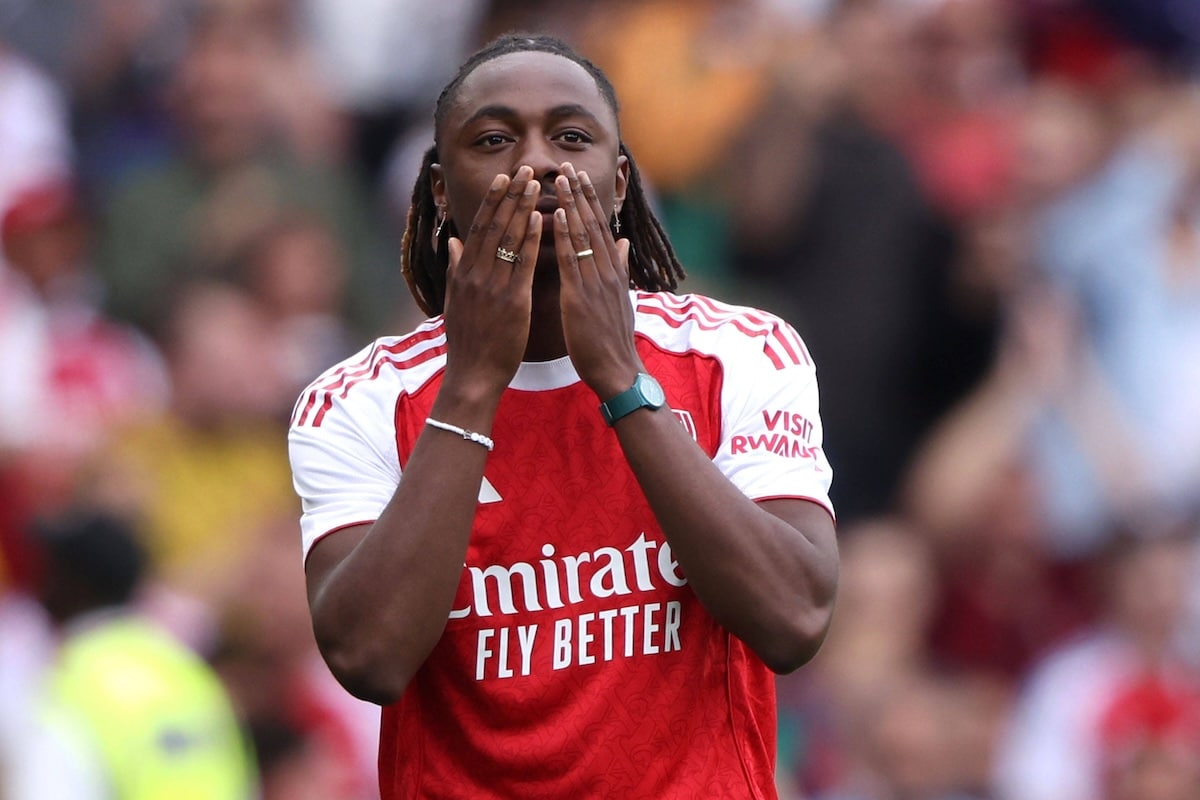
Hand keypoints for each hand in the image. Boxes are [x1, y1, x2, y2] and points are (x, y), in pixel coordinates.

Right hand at [442, 165, 542, 399]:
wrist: (473, 376)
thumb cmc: (468, 342)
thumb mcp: (456, 302)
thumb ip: (456, 269)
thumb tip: (454, 242)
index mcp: (463, 274)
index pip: (479, 228)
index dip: (492, 202)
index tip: (503, 179)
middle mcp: (475, 275)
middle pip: (493, 226)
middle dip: (509, 196)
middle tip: (524, 169)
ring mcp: (492, 287)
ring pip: (508, 239)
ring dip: (522, 208)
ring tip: (534, 184)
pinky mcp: (511, 302)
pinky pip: (522, 264)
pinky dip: (530, 240)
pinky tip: (540, 219)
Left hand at [553, 162, 639, 397]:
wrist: (618, 371)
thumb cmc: (612, 341)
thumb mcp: (619, 300)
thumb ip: (618, 269)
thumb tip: (621, 243)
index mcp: (613, 272)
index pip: (600, 228)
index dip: (590, 201)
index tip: (579, 177)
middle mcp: (607, 271)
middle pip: (593, 224)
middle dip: (580, 194)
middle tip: (567, 165)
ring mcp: (596, 283)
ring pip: (583, 235)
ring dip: (570, 205)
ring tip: (560, 179)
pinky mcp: (581, 297)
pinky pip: (572, 261)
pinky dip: (565, 235)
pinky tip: (556, 214)